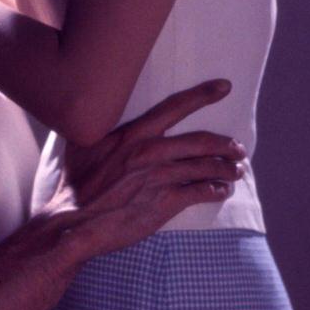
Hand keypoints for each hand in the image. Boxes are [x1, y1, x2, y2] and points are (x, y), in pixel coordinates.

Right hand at [42, 79, 244, 255]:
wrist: (71, 223)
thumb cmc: (71, 185)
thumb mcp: (78, 146)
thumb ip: (95, 129)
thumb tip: (92, 113)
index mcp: (132, 134)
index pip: (174, 107)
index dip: (203, 95)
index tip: (225, 87)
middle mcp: (149, 152)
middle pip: (201, 141)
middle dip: (226, 144)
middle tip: (239, 148)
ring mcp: (159, 178)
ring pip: (205, 167)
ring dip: (227, 169)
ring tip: (238, 171)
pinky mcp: (164, 203)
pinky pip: (200, 192)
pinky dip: (215, 191)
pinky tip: (221, 191)